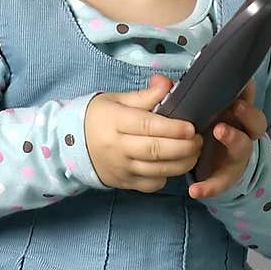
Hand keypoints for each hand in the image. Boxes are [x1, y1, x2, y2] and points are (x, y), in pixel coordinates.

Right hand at [85, 75, 202, 191]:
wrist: (72, 144)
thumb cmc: (100, 117)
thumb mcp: (117, 100)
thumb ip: (145, 95)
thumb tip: (167, 84)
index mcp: (115, 122)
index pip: (147, 126)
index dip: (172, 128)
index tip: (191, 127)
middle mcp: (117, 147)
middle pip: (155, 150)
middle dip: (184, 147)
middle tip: (198, 140)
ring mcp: (121, 168)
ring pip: (157, 171)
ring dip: (182, 163)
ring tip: (194, 152)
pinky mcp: (124, 183)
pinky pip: (151, 185)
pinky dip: (166, 177)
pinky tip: (173, 165)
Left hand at [187, 78, 266, 200]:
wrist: (209, 164)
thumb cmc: (203, 128)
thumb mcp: (193, 111)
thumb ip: (179, 96)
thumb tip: (158, 80)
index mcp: (235, 112)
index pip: (247, 98)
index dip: (248, 90)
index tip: (243, 82)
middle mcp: (241, 131)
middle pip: (255, 122)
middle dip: (247, 113)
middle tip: (236, 106)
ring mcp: (236, 154)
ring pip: (243, 147)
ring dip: (234, 139)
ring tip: (219, 131)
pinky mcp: (226, 175)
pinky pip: (221, 182)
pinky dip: (209, 186)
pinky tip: (195, 190)